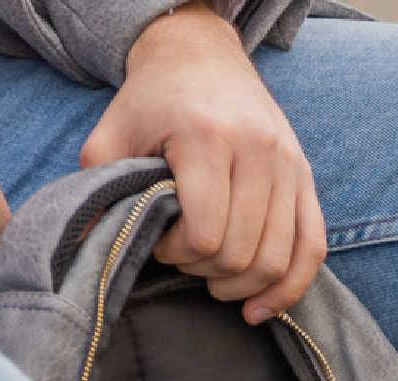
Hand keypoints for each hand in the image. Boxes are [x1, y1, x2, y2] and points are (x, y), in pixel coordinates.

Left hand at [81, 3, 326, 324]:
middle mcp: (258, 149)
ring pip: (276, 260)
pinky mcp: (305, 178)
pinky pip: (312, 250)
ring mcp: (288, 164)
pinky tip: (259, 308)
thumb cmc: (153, 101)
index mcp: (208, 136)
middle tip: (183, 256)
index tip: (159, 241)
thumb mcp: (113, 134)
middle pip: (241, 255)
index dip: (177, 255)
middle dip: (206, 271)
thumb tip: (85, 245)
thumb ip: (99, 188)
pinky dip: (288, 289)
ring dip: (240, 285)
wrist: (201, 55)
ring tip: (213, 279)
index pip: (206, 236)